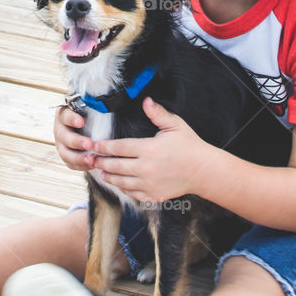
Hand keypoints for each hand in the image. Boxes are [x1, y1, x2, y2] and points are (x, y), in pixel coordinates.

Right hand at [53, 105, 95, 171]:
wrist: (88, 127)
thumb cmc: (91, 115)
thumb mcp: (90, 109)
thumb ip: (95, 107)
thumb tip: (109, 105)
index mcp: (64, 114)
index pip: (65, 115)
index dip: (71, 119)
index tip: (81, 122)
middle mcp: (60, 129)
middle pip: (64, 136)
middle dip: (76, 141)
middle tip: (89, 144)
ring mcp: (61, 144)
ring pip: (65, 153)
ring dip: (78, 158)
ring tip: (91, 160)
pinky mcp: (66, 155)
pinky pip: (70, 163)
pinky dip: (80, 166)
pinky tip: (91, 166)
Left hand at [91, 98, 213, 203]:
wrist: (203, 170)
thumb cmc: (190, 146)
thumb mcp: (175, 125)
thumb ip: (157, 113)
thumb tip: (146, 100)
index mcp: (149, 149)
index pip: (119, 147)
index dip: (105, 146)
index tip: (96, 145)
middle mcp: (146, 168)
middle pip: (115, 165)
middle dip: (101, 162)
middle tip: (92, 159)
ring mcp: (149, 184)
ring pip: (121, 181)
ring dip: (108, 176)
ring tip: (101, 171)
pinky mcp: (153, 195)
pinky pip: (132, 193)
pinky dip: (122, 188)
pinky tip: (118, 183)